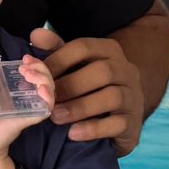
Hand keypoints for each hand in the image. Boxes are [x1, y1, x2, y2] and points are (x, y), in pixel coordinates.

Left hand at [0, 54, 51, 165]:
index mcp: (20, 94)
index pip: (38, 75)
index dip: (36, 64)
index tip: (25, 59)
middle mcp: (29, 102)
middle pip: (47, 81)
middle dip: (40, 68)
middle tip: (25, 66)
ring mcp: (29, 111)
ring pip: (49, 92)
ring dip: (43, 79)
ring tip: (29, 75)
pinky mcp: (26, 121)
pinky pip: (44, 109)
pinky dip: (47, 99)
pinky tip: (41, 91)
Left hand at [30, 27, 145, 153]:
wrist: (121, 116)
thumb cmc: (90, 87)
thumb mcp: (74, 67)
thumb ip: (56, 51)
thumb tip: (35, 34)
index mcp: (109, 51)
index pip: (85, 47)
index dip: (58, 59)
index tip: (34, 73)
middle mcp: (126, 71)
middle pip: (103, 71)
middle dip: (71, 84)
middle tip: (46, 98)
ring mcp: (133, 97)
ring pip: (113, 97)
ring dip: (80, 107)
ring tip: (56, 117)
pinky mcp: (133, 124)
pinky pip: (118, 124)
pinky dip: (93, 129)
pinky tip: (73, 133)